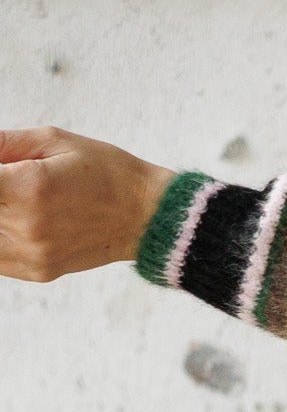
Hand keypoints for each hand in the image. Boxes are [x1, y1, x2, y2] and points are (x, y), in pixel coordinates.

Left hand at [0, 128, 172, 280]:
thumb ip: (4, 144)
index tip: (0, 170)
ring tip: (16, 200)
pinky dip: (0, 236)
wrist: (146, 218)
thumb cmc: (104, 172)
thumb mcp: (53, 140)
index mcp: (28, 187)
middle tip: (10, 182)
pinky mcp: (38, 271)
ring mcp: (33, 255)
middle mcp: (28, 227)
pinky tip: (15, 219)